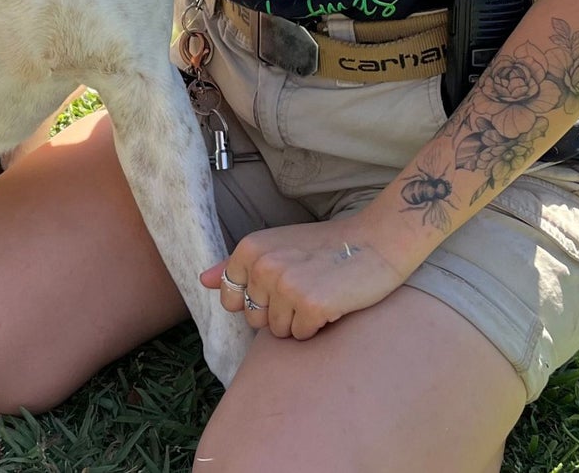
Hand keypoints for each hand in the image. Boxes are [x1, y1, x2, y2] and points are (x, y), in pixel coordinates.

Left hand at [201, 221, 406, 340]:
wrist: (375, 242)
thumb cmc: (324, 246)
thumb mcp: (276, 246)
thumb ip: (236, 264)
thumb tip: (203, 280)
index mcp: (250, 248)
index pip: (231, 298)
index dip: (256, 301)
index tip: (279, 286)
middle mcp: (263, 265)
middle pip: (254, 319)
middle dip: (278, 313)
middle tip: (304, 287)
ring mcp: (286, 284)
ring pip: (278, 331)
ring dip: (298, 321)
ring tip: (319, 292)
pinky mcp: (310, 304)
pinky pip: (301, 336)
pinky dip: (316, 327)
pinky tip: (331, 303)